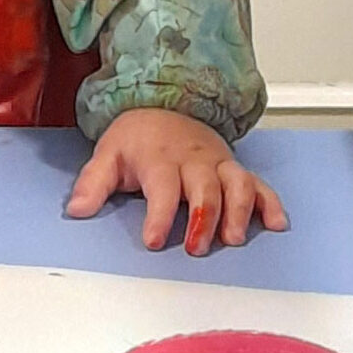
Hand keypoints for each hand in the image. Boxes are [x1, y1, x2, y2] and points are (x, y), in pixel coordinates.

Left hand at [66, 108, 288, 252]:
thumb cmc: (137, 138)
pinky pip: (259, 184)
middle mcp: (194, 160)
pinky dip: (271, 203)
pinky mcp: (235, 168)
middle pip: (205, 188)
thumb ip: (93, 184)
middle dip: (203, 218)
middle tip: (196, 248)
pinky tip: (276, 224)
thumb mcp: (107, 155)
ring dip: (239, 212)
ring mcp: (219, 163)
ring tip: (234, 240)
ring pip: (237, 184)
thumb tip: (76, 210)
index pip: (162, 188)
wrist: (163, 104)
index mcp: (160, 158)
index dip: (158, 215)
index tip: (152, 240)